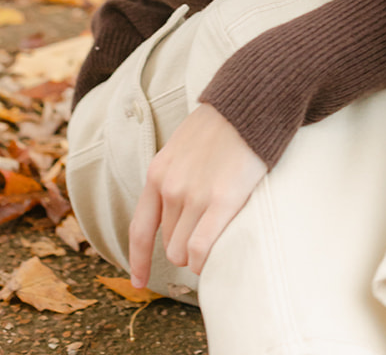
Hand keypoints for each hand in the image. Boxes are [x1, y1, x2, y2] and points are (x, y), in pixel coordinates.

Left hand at [128, 102, 267, 288]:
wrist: (247, 104)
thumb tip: (174, 208)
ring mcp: (194, 195)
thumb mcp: (181, 147)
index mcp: (158, 173)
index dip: (138, 260)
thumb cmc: (220, 125)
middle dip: (184, 246)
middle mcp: (171, 188)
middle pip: (169, 243)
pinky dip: (204, 261)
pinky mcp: (222, 201)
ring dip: (197, 254)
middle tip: (205, 235)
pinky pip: (202, 250)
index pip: (139, 229)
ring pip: (184, 251)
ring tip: (216, 238)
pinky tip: (214, 257)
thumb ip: (173, 176)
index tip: (138, 281)